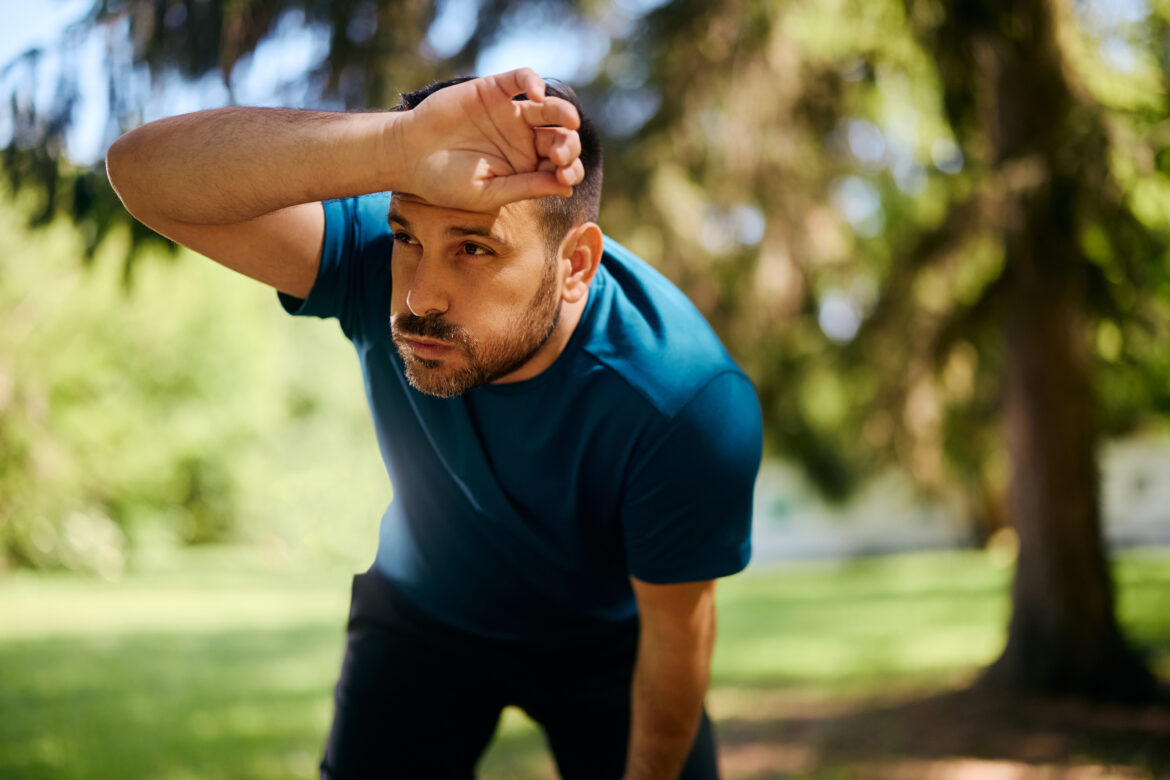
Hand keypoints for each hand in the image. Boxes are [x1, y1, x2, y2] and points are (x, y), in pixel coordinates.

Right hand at [391, 68, 585, 211]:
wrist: (409, 157)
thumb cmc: (446, 183)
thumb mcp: (489, 193)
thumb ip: (526, 187)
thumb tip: (567, 188)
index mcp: (527, 168)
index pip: (561, 167)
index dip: (570, 171)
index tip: (564, 177)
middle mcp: (525, 139)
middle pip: (561, 137)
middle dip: (569, 147)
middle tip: (560, 157)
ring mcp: (511, 113)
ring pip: (549, 108)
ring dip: (564, 113)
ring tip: (569, 122)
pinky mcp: (495, 90)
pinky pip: (521, 78)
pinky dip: (533, 81)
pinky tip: (536, 94)